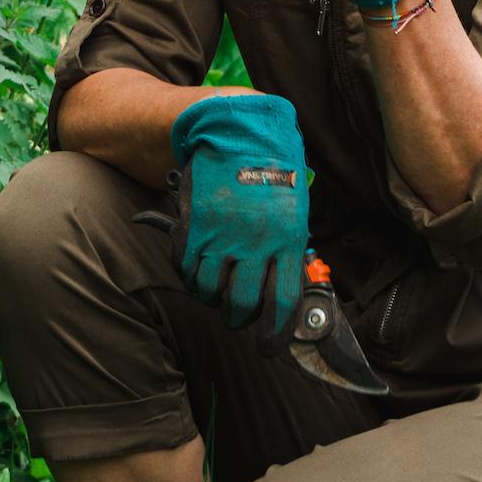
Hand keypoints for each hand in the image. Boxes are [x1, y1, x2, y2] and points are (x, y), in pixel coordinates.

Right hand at [168, 92, 310, 333]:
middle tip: (238, 315)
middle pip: (243, 304)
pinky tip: (200, 269)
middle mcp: (255, 240)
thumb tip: (283, 299)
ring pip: (211, 292)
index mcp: (288, 238)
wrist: (238, 132)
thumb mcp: (293, 212)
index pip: (281, 303)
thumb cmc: (273, 174)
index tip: (269, 348)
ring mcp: (222, 234)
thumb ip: (287, 252)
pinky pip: (188, 270)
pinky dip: (191, 278)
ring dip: (213, 299)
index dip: (274, 335)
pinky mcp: (195, 226)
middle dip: (239, 319)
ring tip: (218, 290)